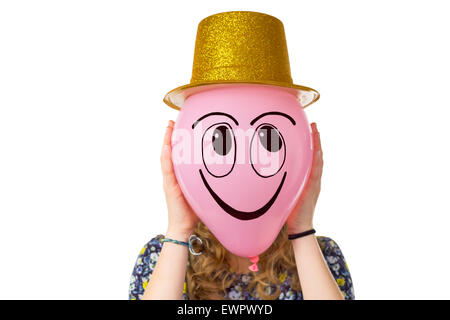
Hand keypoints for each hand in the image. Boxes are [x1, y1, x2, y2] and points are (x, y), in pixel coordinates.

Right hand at [160, 120, 198, 239]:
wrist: (184, 227)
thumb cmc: (195, 210)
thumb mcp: (203, 191)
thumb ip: (209, 181)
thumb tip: (228, 172)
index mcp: (180, 175)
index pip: (178, 154)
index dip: (177, 140)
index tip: (180, 125)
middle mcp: (173, 175)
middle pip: (170, 151)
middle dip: (170, 135)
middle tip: (172, 121)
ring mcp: (169, 180)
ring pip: (166, 157)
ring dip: (166, 141)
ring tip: (168, 127)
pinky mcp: (169, 187)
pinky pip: (167, 170)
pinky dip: (166, 157)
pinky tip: (167, 146)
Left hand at [286, 122, 322, 233]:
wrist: (298, 227)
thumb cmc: (288, 210)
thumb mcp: (283, 191)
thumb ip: (277, 181)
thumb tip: (261, 173)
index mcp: (305, 178)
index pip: (308, 157)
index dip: (309, 143)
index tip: (306, 129)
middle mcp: (312, 178)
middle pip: (315, 154)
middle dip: (315, 139)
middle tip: (313, 124)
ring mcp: (315, 182)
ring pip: (318, 159)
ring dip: (318, 144)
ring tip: (316, 130)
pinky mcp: (314, 188)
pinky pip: (316, 171)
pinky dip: (317, 160)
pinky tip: (317, 150)